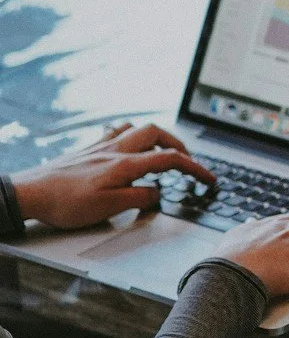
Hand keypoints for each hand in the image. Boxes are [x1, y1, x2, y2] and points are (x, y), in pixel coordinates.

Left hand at [12, 123, 218, 229]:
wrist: (31, 193)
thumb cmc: (65, 203)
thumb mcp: (108, 208)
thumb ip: (138, 198)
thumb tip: (158, 192)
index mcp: (125, 164)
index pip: (170, 160)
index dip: (195, 168)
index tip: (208, 179)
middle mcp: (116, 150)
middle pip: (157, 134)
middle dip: (179, 145)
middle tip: (188, 161)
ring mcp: (102, 146)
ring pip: (138, 128)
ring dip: (157, 136)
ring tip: (164, 150)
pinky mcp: (89, 148)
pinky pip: (117, 131)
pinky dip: (131, 134)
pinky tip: (129, 143)